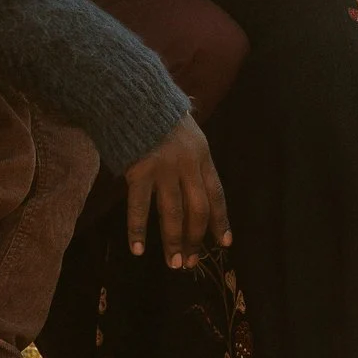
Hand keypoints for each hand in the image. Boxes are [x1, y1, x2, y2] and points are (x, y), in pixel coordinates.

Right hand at [123, 114, 230, 269]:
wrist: (133, 94)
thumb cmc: (159, 111)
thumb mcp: (188, 129)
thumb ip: (194, 155)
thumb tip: (197, 179)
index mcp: (202, 155)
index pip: (216, 194)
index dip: (221, 220)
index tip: (224, 243)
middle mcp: (187, 165)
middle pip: (197, 209)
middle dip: (195, 238)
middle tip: (192, 262)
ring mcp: (163, 169)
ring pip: (172, 213)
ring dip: (173, 241)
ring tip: (174, 264)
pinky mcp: (139, 171)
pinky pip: (139, 206)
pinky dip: (138, 229)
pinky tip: (137, 249)